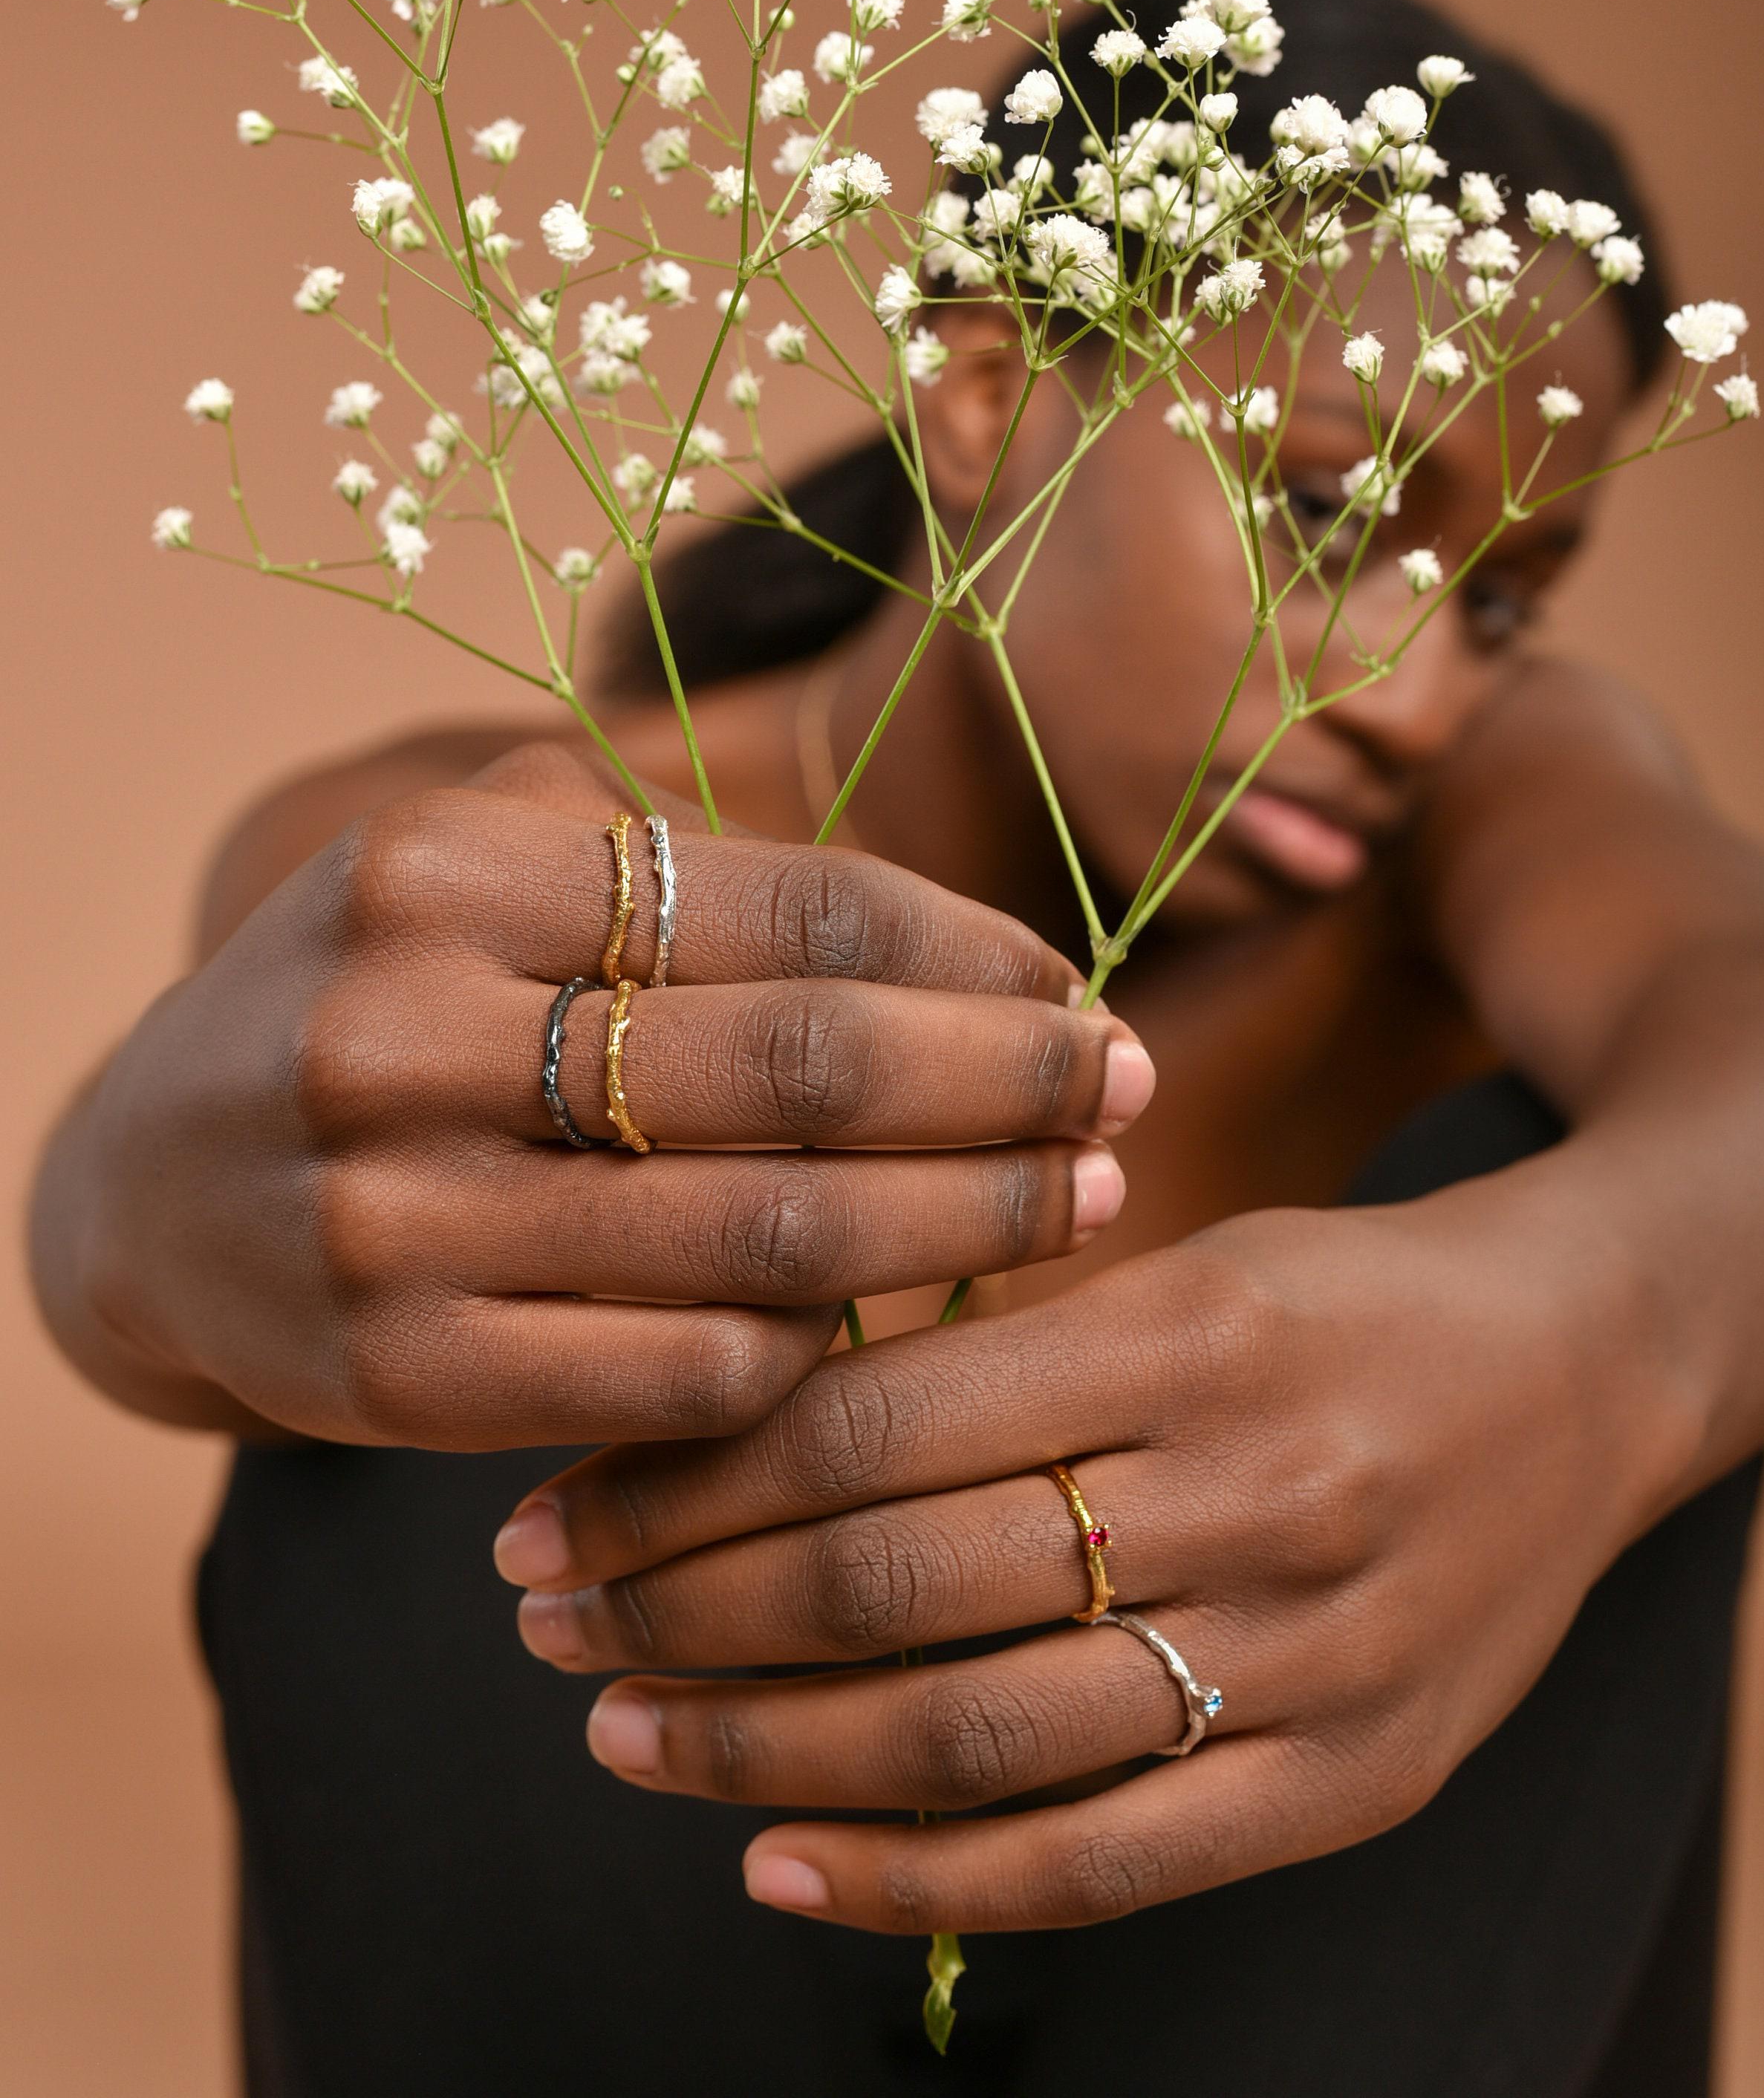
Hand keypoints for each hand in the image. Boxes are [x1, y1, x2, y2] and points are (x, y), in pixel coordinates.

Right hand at [33, 741, 1148, 1446]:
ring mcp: (393, 1220)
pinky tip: (892, 1310)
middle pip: (799, 1071)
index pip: (783, 906)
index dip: (963, 951)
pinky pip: (689, 1372)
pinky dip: (823, 1346)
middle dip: (1004, 1085)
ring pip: (768, 1238)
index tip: (1074, 985)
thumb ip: (691, 895)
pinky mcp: (398, 1379)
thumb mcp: (484, 892)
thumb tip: (983, 960)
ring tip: (1073, 1198)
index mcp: (441, 875)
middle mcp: (402, 1037)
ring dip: (958, 1223)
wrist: (147, 1193)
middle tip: (1125, 1090)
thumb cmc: (379, 1014)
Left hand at [494, 1187, 1694, 1928]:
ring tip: (621, 1728)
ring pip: (971, 1736)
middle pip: (895, 1583)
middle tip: (545, 1617)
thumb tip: (743, 1426)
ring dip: (758, 1748)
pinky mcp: (1349, 1777)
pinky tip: (776, 1864)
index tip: (559, 1507)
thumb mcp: (1180, 1260)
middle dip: (680, 1610)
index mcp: (1189, 1327)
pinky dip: (918, 1880)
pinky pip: (1101, 1862)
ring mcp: (1308, 1653)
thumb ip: (997, 1346)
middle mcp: (1250, 1490)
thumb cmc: (1340, 1296)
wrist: (1583, 1368)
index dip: (687, 1482)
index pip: (872, 1425)